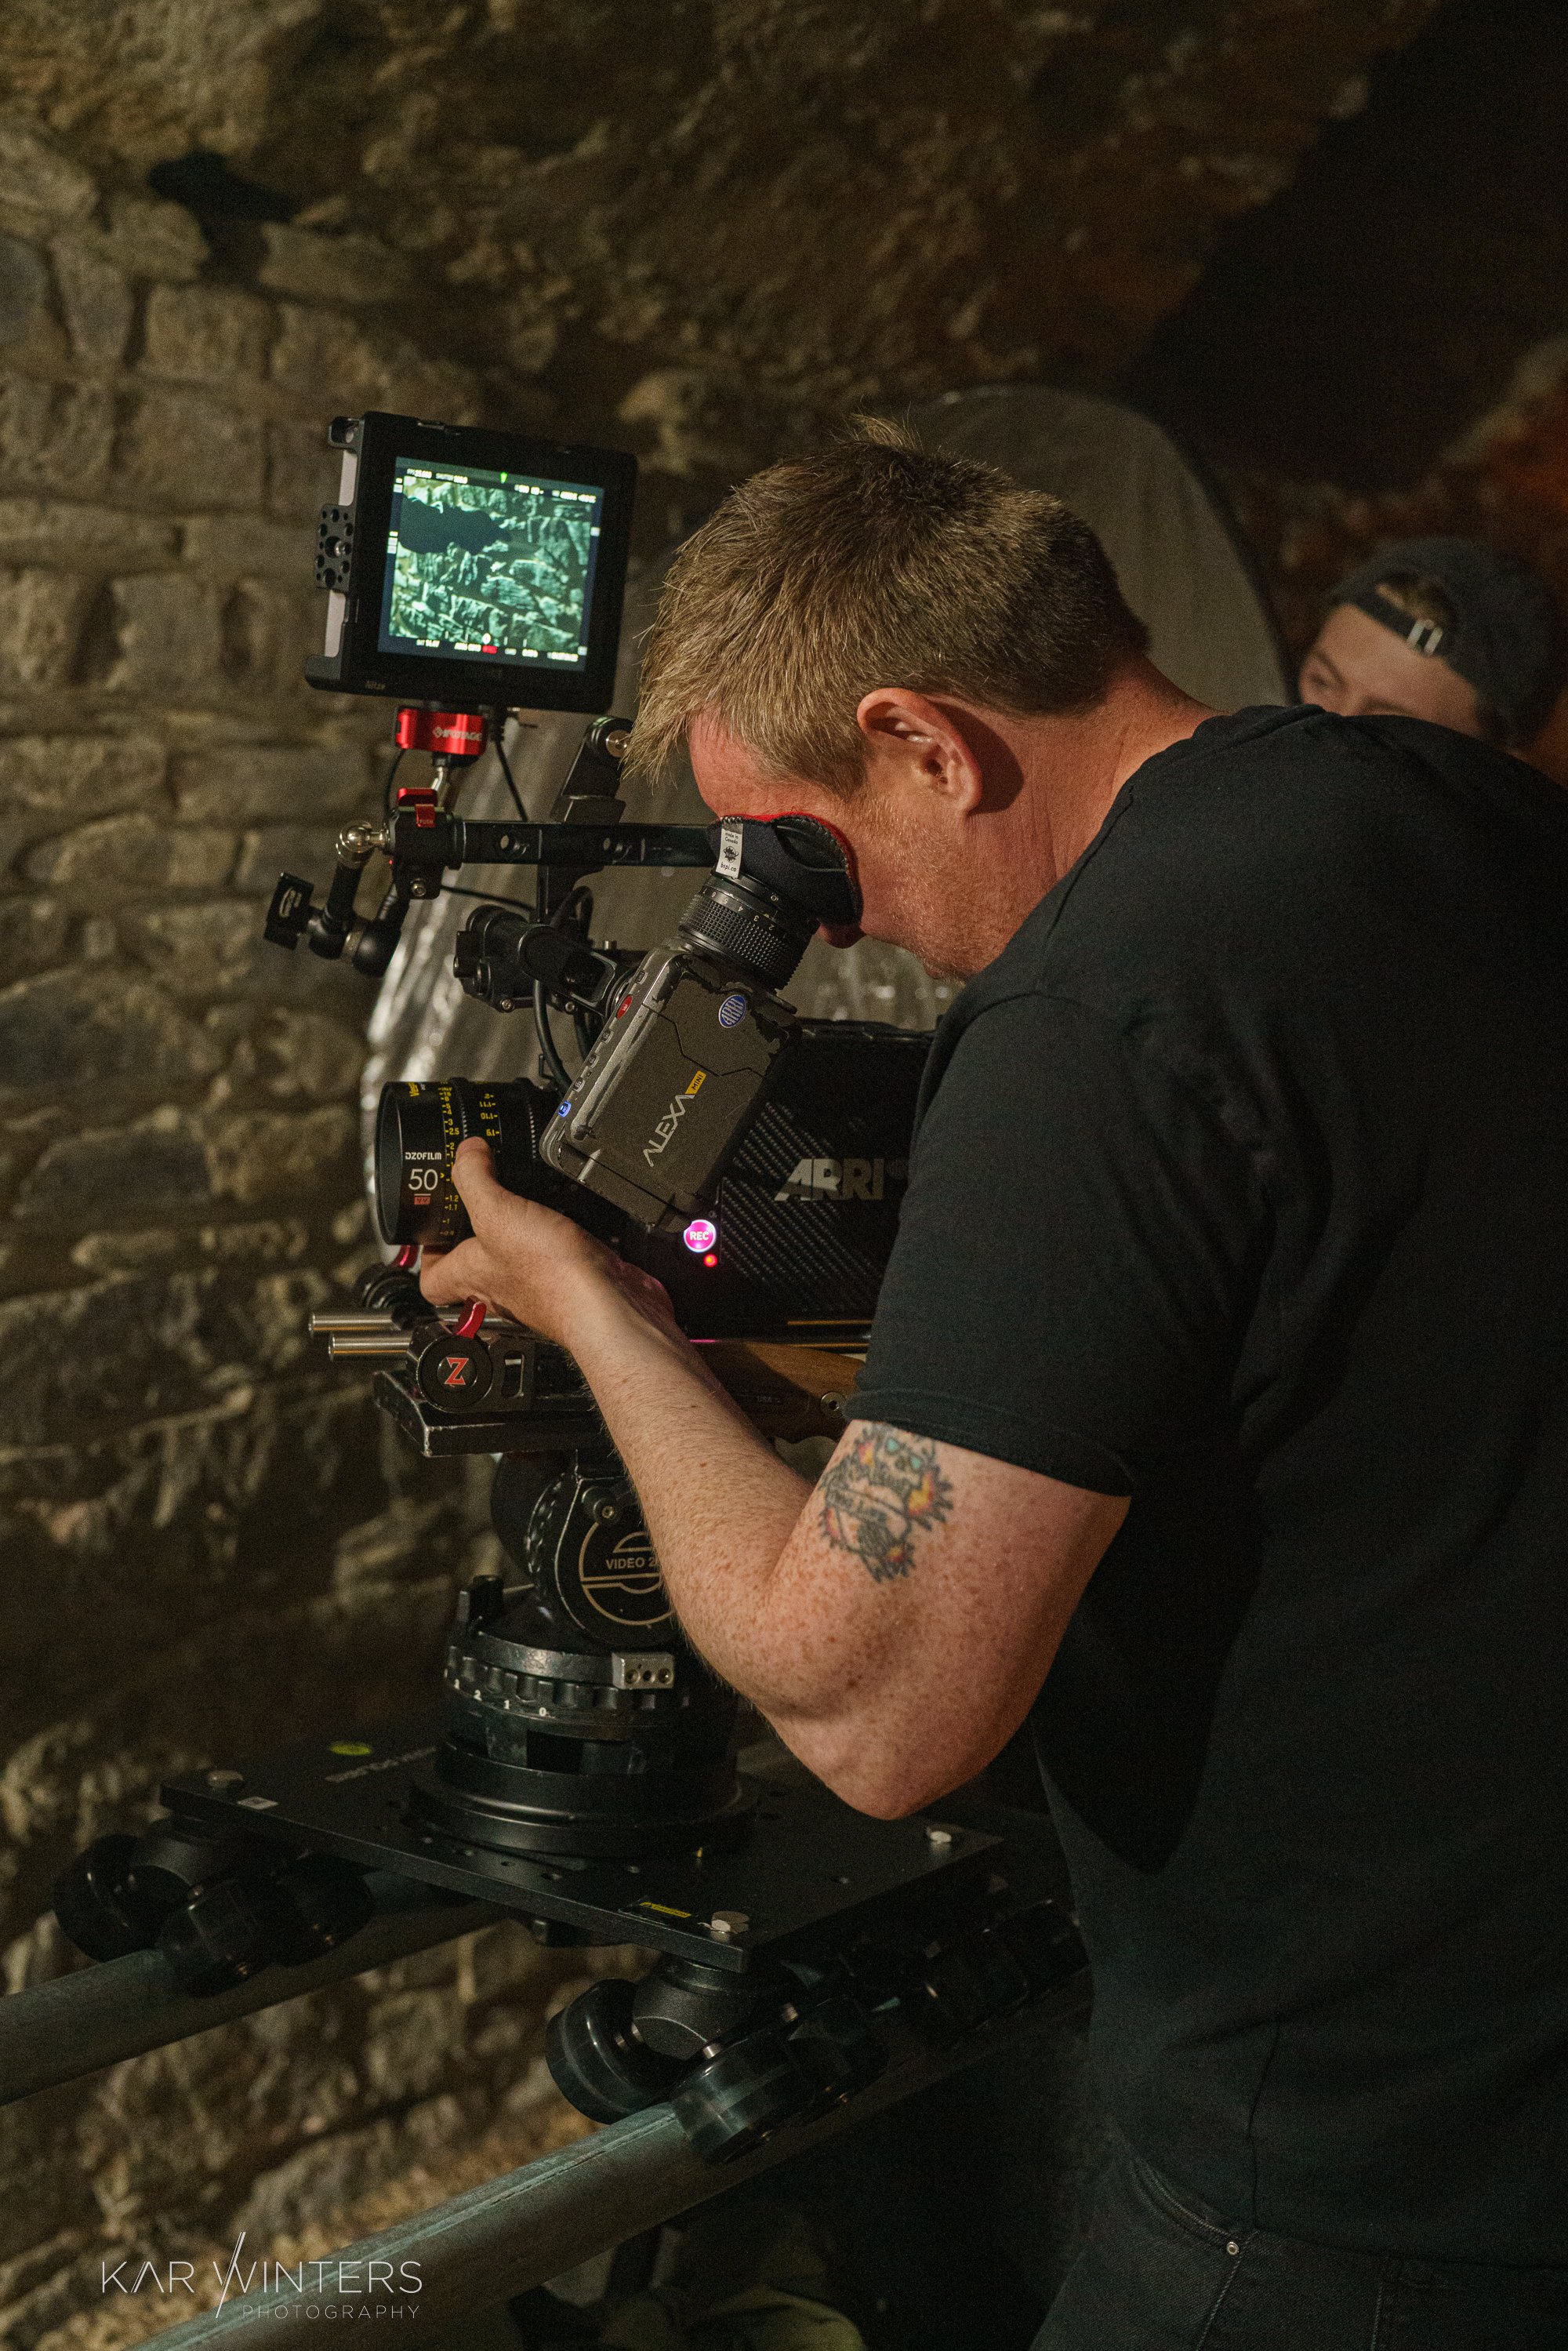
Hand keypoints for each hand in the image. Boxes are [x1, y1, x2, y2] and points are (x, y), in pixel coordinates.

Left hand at [418, 1138, 678, 1347]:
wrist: (604, 1301)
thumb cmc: (549, 1275)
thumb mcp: (496, 1211)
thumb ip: (475, 1177)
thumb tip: (466, 1152)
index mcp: (469, 1277)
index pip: (430, 1280)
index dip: (427, 1255)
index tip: (433, 1226)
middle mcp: (498, 1288)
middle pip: (473, 1266)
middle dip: (476, 1234)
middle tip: (478, 1201)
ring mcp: (533, 1286)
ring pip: (513, 1259)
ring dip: (516, 1232)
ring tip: (519, 1200)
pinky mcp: (566, 1279)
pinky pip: (551, 1255)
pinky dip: (555, 1234)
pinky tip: (562, 1214)